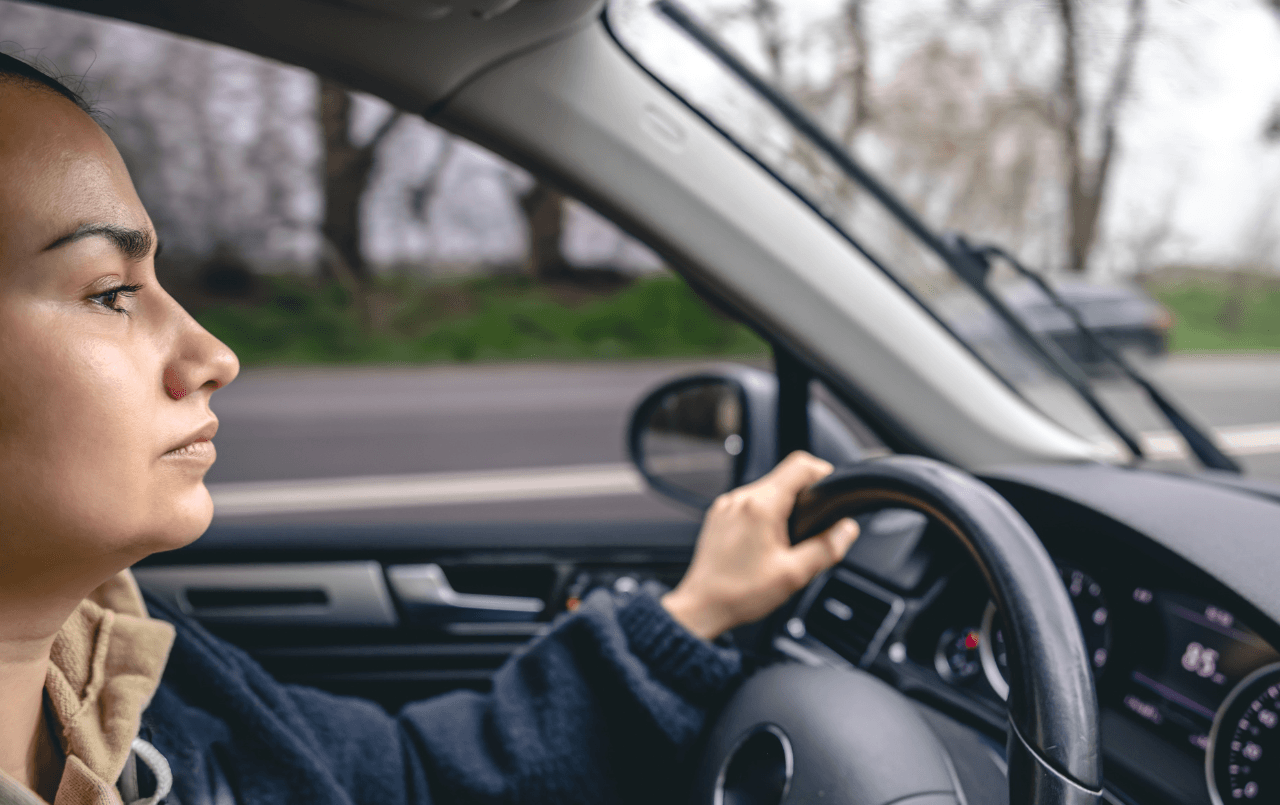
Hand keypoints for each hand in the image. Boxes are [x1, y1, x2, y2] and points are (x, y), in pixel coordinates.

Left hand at [661, 451, 858, 640]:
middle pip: (783, 479)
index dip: (823, 474)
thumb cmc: (740, 593)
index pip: (800, 466)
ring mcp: (726, 506)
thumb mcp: (794, 575)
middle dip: (803, 499)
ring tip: (785, 542)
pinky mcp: (718, 516)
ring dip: (781, 508)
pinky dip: (762, 516)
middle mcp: (741, 498)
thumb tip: (846, 530)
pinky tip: (763, 544)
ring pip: (765, 491)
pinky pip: (748, 504)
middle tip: (810, 530)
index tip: (830, 493)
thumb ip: (826, 549)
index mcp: (761, 506)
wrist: (701, 606)